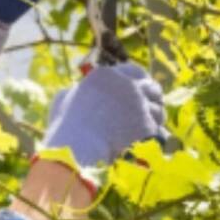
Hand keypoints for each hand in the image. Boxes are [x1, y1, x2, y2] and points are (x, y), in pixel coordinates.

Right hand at [41, 62, 166, 167]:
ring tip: (151, 126)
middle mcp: (125, 85)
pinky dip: (155, 134)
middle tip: (151, 108)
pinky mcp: (146, 124)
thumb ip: (73, 93)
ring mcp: (138, 104)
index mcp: (106, 75)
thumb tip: (72, 92)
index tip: (141, 89)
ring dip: (155, 117)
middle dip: (152, 98)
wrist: (76, 148)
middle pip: (151, 88)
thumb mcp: (62, 101)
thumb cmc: (64, 128)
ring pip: (157, 109)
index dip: (139, 81)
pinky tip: (149, 140)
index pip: (133, 72)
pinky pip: (157, 128)